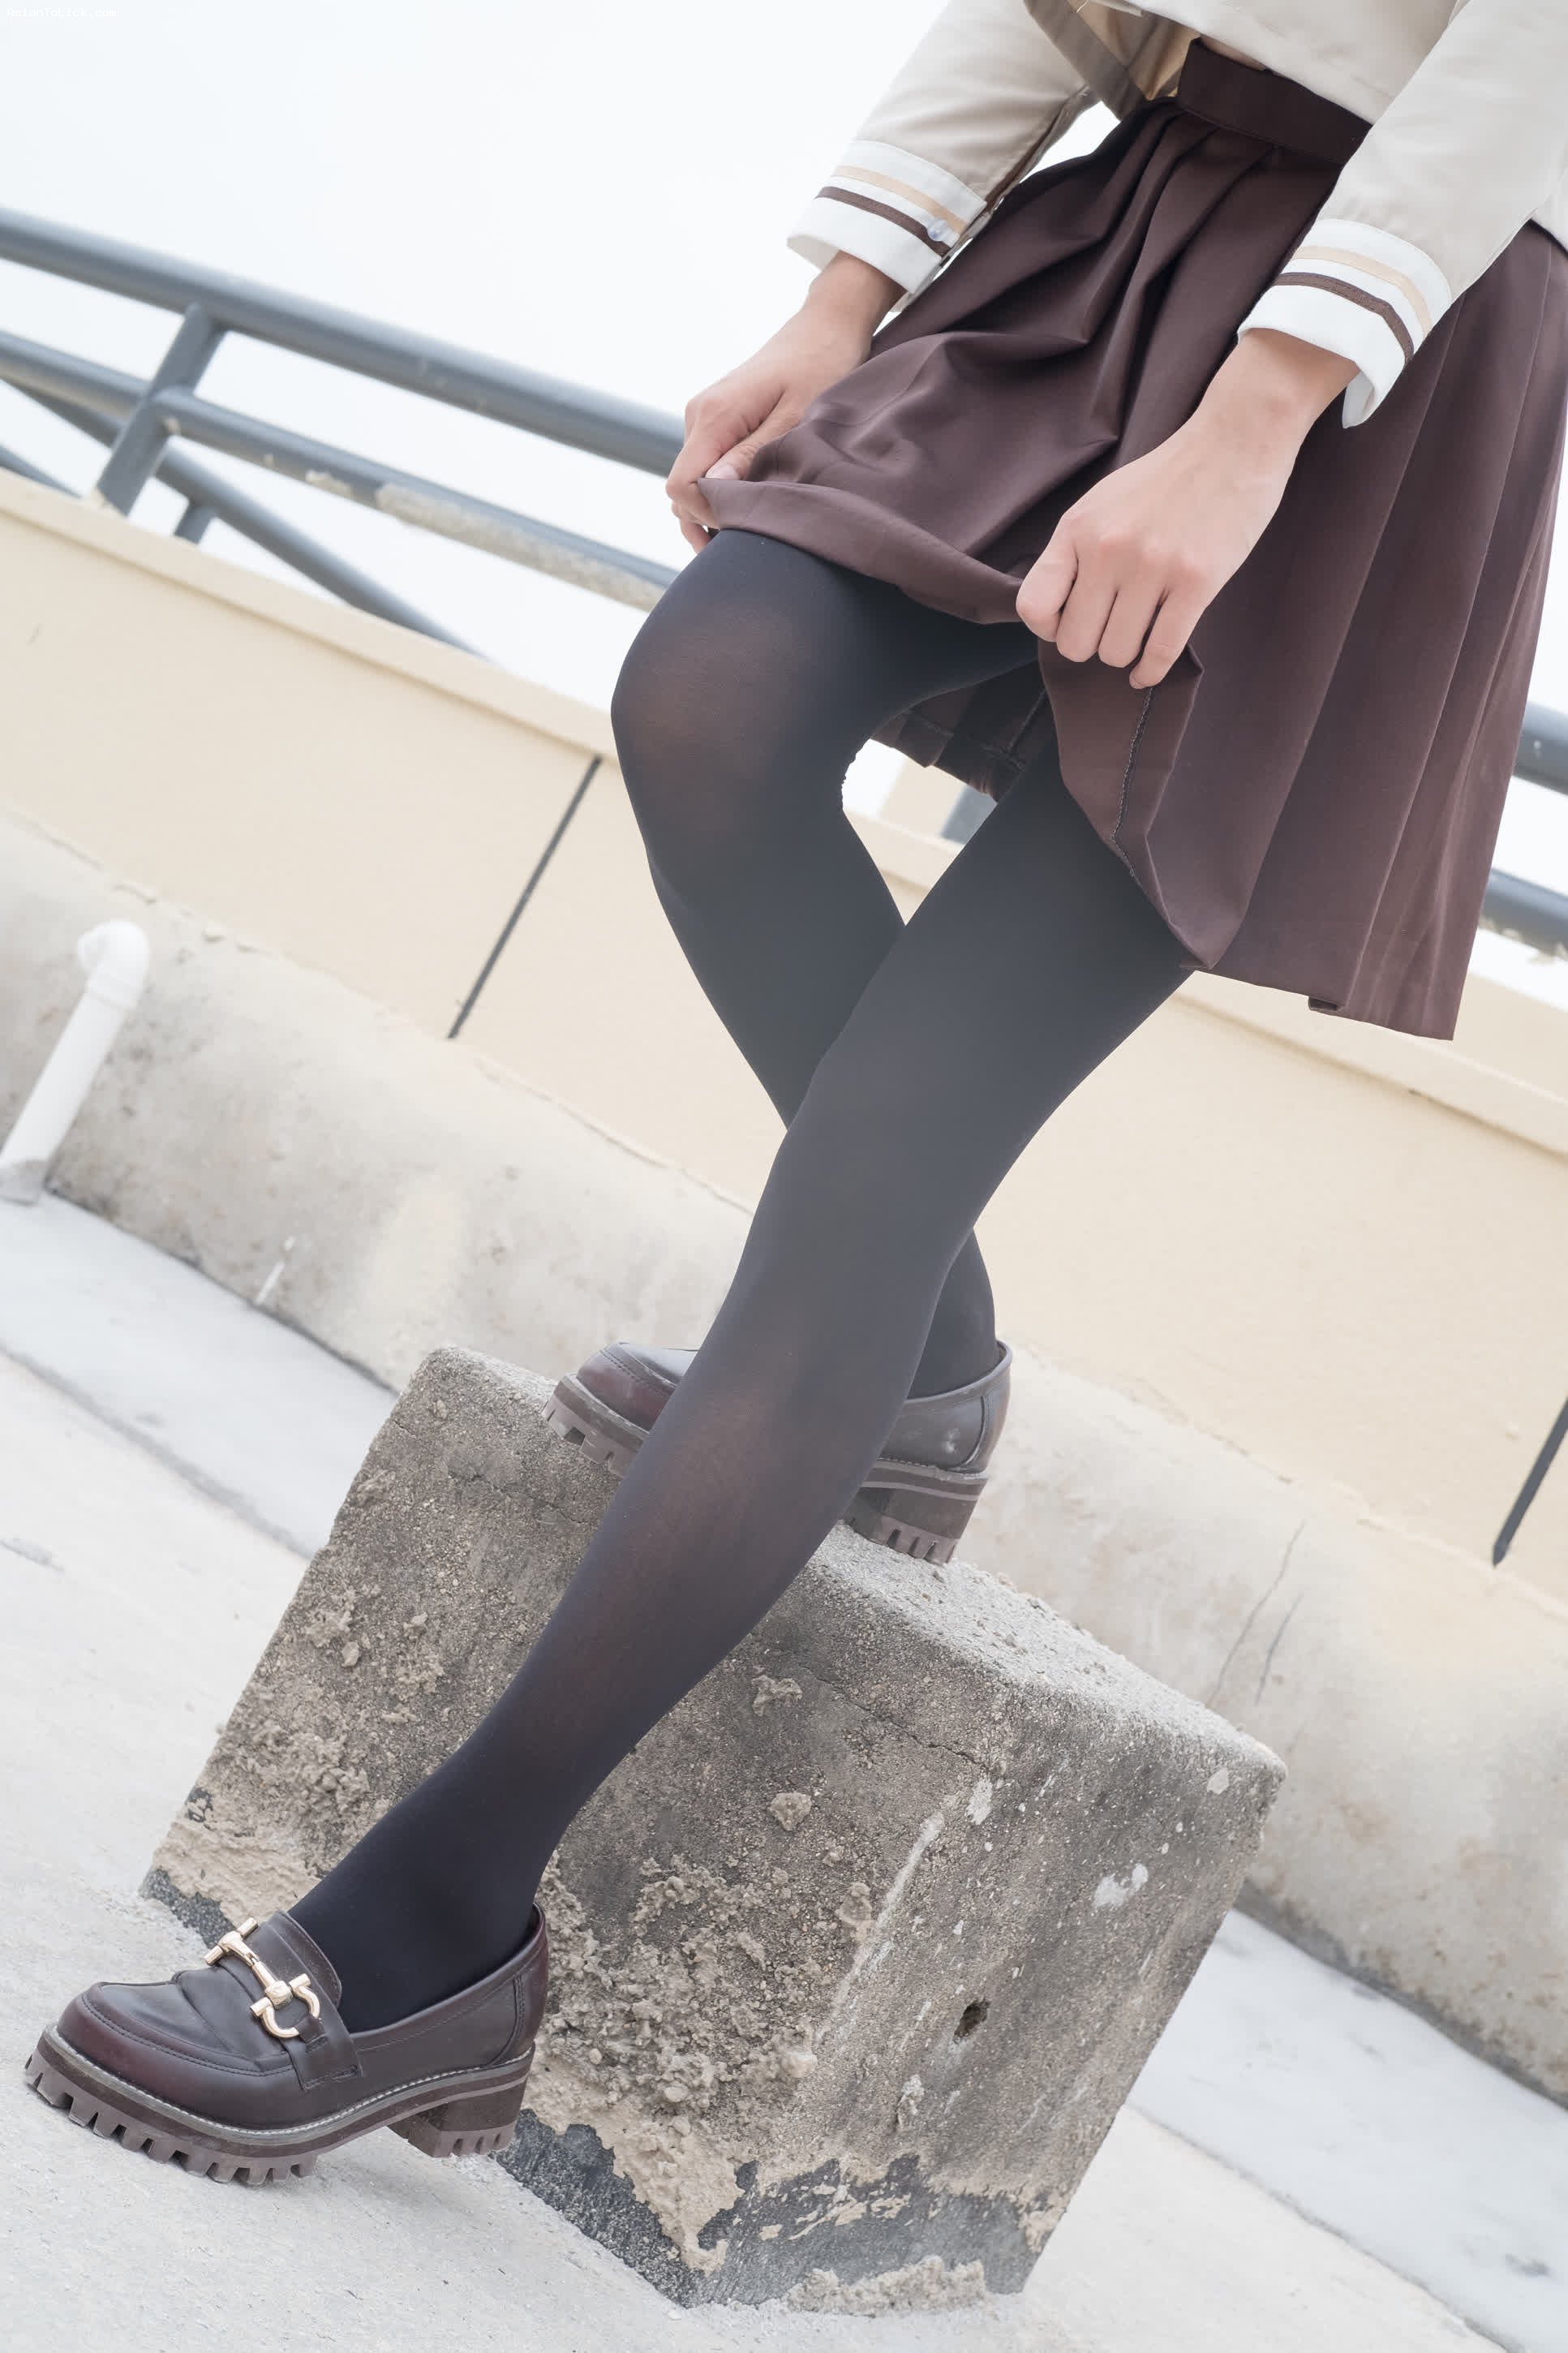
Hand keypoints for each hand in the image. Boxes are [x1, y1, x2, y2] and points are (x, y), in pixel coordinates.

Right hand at [667, 255, 899, 554]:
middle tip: (751, 542)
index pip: (681, 486)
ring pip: (693, 481)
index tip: (742, 528)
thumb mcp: (796, 418)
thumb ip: (752, 456)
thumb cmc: (821, 366)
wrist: (825, 326)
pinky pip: (706, 465)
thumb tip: (714, 491)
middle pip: (682, 490)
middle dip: (708, 520)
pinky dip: (722, 491)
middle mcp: (699, 415)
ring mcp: (705, 416)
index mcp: (714, 415)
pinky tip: (749, 506)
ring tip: (751, 530)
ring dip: (715, 509)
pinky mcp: (718, 418)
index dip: (705, 517)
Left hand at [1016, 330, 1357, 687]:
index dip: (1049, 628)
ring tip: (1136, 638)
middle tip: (1110, 632)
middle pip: (1076, 642)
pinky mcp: (1197, 580)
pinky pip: (1161, 651)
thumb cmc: (1167, 477)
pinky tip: (1148, 670)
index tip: (1069, 623)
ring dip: (1125, 655)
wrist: (1233, 441)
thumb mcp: (1102, 502)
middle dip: (1091, 646)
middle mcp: (1108, 549)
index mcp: (1078, 529)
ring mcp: (1152, 566)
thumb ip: (1077, 550)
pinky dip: (1152, 671)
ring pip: (1117, 652)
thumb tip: (1059, 611)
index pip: (1034, 606)